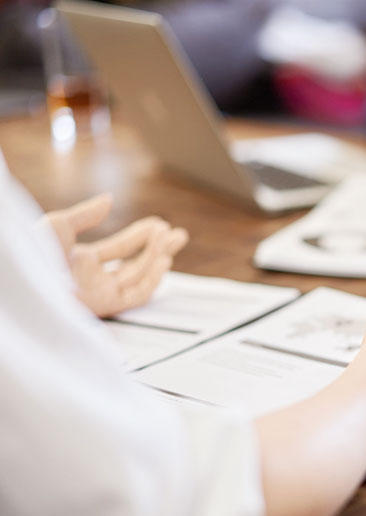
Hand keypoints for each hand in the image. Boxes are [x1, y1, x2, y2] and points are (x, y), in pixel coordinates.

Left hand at [42, 195, 188, 317]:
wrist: (26, 279)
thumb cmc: (32, 255)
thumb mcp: (59, 227)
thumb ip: (86, 215)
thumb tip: (109, 200)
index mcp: (82, 262)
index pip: (120, 249)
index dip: (140, 236)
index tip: (159, 224)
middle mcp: (94, 280)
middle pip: (135, 264)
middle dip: (159, 248)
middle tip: (179, 234)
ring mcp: (100, 293)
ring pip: (139, 276)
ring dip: (159, 256)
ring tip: (173, 237)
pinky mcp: (105, 305)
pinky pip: (137, 295)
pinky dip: (153, 279)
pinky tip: (165, 261)